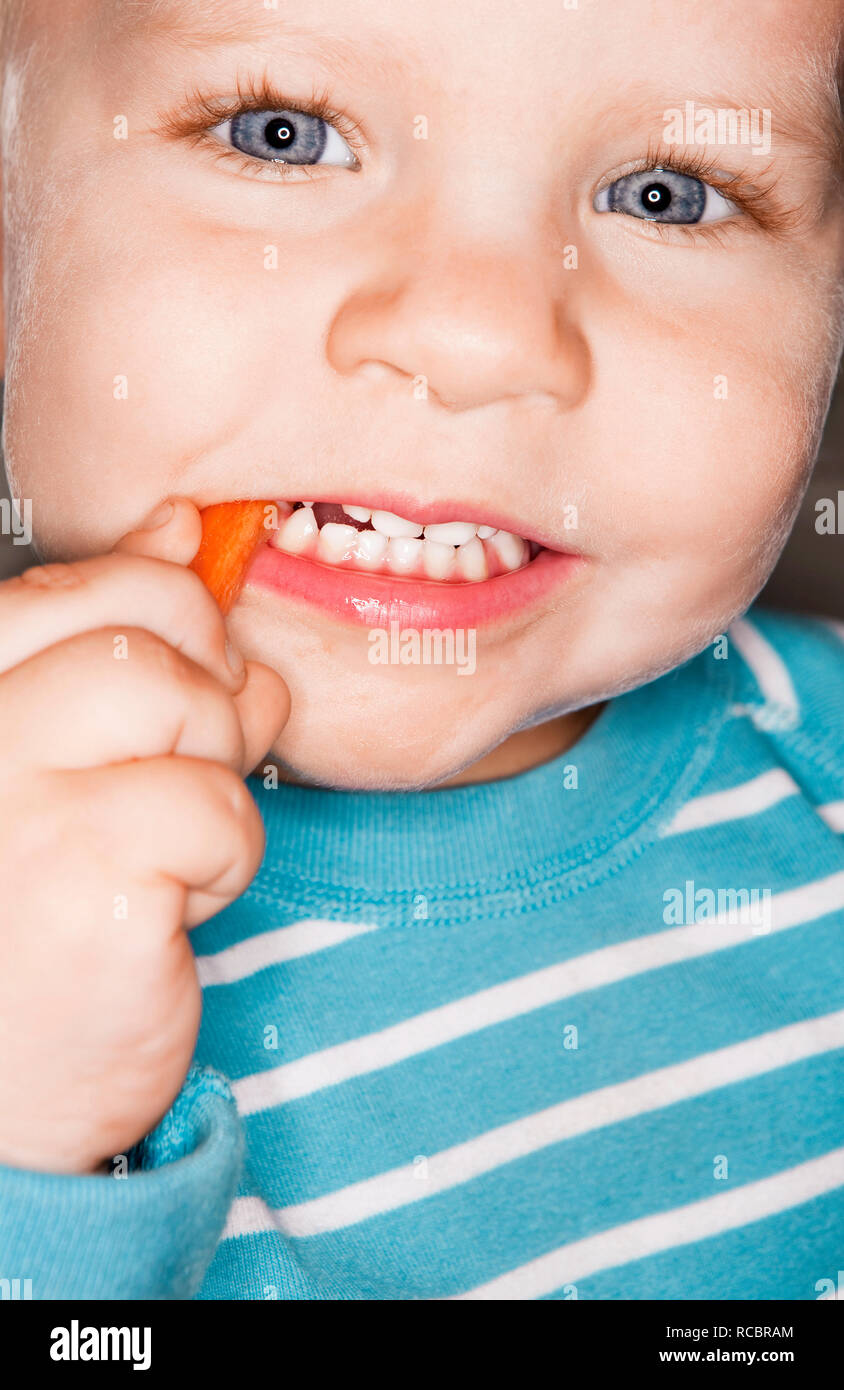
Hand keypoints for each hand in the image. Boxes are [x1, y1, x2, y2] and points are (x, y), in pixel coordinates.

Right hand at [0, 499, 288, 1173]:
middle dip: (205, 693)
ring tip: (160, 853)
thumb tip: (180, 529)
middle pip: (156, 627)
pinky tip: (163, 910)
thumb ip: (113, 643)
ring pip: (200, 708)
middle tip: (177, 771)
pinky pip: (223, 810)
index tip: (188, 661)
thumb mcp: (62, 759)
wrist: (0, 1101)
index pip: (80, 583)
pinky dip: (223, 861)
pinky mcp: (91, 877)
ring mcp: (20, 800)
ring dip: (214, 783)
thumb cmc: (31, 921)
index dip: (165, 609)